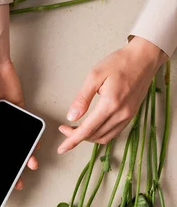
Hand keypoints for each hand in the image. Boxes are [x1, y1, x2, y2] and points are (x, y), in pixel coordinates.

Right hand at [0, 5, 37, 189]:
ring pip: (18, 144)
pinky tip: (36, 147)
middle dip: (11, 167)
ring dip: (24, 155)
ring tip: (30, 165)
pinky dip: (32, 139)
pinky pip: (28, 129)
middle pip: (4, 152)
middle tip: (18, 181)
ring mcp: (9, 121)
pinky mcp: (21, 112)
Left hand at [58, 37, 167, 153]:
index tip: (62, 148)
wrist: (143, 59)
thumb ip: (82, 98)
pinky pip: (114, 132)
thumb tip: (72, 116)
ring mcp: (128, 116)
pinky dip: (100, 134)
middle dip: (77, 137)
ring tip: (77, 129)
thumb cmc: (120, 63)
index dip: (72, 140)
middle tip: (65, 129)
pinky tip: (93, 128)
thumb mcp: (95, 76)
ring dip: (89, 137)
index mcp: (111, 104)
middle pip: (95, 136)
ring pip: (105, 137)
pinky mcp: (131, 115)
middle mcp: (121, 113)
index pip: (87, 130)